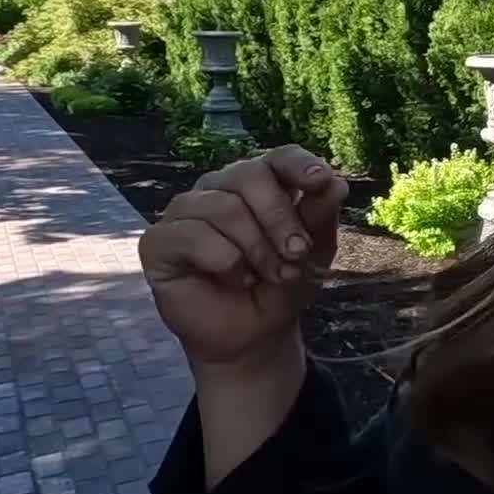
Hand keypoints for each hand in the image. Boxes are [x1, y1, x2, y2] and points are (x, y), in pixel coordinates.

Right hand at [139, 144, 348, 371]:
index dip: (299, 164)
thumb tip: (334, 183)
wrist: (253, 335)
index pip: (277, 157)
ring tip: (268, 275)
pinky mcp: (159, 240)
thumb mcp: (313, 253)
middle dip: (279, 217)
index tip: (320, 181)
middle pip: (249, 175)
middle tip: (296, 255)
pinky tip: (233, 279)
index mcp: (258, 183)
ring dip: (256, 248)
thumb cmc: (280, 286)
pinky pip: (193, 235)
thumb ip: (319, 217)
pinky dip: (224, 261)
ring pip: (224, 207)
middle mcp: (218, 188)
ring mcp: (185, 211)